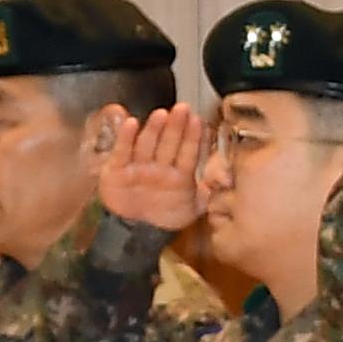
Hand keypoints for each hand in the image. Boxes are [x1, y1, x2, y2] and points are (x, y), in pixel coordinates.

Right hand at [104, 104, 206, 231]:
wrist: (138, 232)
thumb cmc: (167, 216)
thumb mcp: (193, 209)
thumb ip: (208, 195)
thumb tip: (225, 181)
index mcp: (179, 174)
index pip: (188, 152)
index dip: (193, 137)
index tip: (199, 121)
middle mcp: (160, 166)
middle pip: (168, 143)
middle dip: (176, 126)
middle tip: (183, 109)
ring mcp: (139, 166)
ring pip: (148, 144)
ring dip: (154, 129)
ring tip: (162, 115)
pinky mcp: (117, 170)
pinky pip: (122, 153)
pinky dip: (125, 138)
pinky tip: (131, 123)